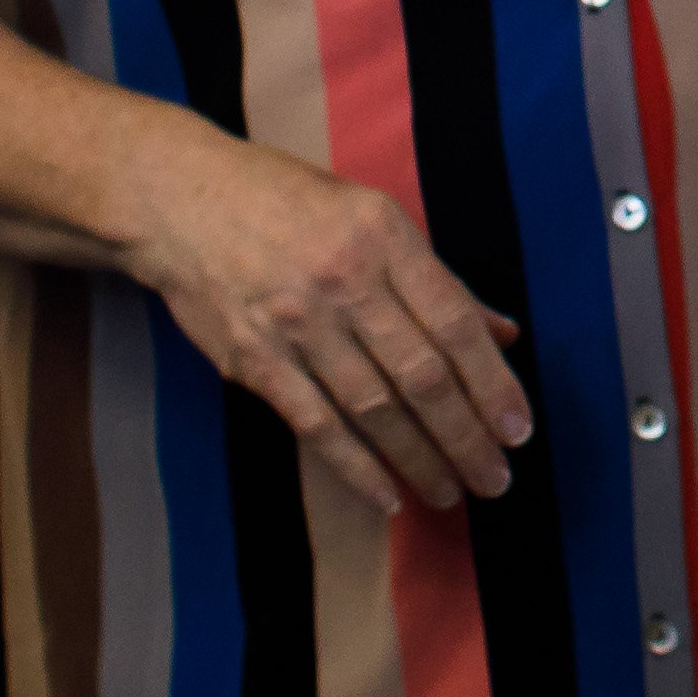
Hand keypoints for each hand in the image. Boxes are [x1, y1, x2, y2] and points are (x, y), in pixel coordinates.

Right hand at [120, 131, 532, 513]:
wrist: (179, 200)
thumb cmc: (285, 202)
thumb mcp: (370, 215)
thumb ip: (435, 279)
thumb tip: (501, 332)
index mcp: (383, 237)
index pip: (454, 323)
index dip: (493, 383)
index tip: (518, 429)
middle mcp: (344, 280)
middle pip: (421, 375)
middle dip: (466, 436)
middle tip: (496, 478)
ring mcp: (296, 323)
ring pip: (374, 408)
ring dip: (420, 459)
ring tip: (453, 492)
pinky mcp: (255, 359)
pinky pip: (316, 425)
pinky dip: (355, 467)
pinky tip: (388, 495)